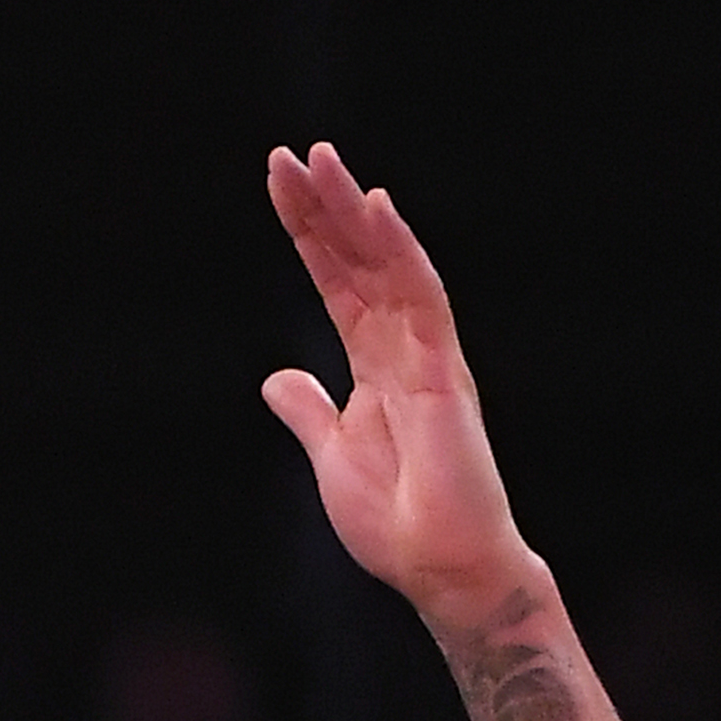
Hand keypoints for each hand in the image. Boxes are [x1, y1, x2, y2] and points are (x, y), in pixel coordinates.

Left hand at [260, 141, 544, 625]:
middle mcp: (404, 346)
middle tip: (289, 155)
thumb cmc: (397, 520)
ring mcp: (427, 354)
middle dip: (324, 209)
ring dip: (355, 212)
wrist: (440, 566)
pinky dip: (399, 250)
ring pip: (389, 264)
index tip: (279, 187)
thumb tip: (277, 376)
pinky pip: (421, 296)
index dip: (309, 236)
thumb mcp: (331, 455)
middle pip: (359, 261)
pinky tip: (375, 207)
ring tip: (320, 161)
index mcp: (375, 363)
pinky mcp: (443, 371)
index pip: (338, 282)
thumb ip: (310, 411)